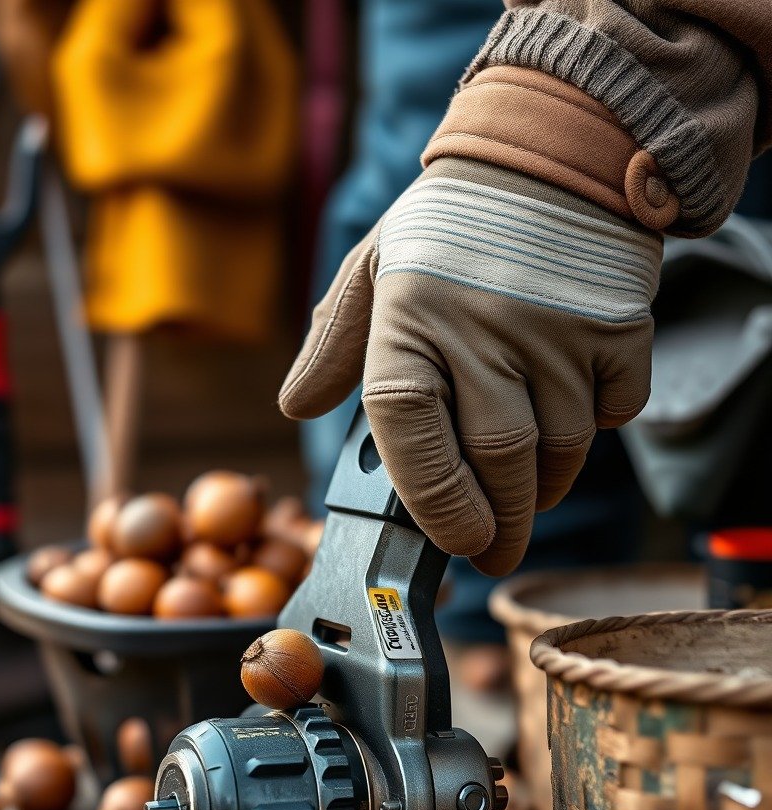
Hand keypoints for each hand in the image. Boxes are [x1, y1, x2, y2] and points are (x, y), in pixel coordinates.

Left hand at [280, 159, 661, 575]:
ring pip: (560, 448)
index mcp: (407, 317)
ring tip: (525, 495)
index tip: (452, 540)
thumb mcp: (374, 268)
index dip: (431, 499)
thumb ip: (334, 341)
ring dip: (544, 486)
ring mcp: (556, 328)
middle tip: (493, 549)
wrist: (548, 152)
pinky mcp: (619, 325)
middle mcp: (482, 326)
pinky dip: (596, 427)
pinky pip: (614, 412)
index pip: (408, 429)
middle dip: (499, 523)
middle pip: (499, 459)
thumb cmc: (447, 226)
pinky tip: (571, 414)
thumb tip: (297, 408)